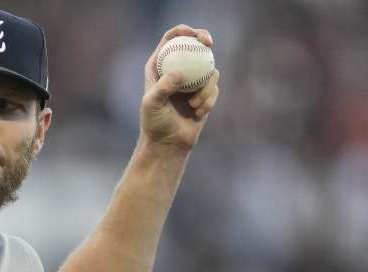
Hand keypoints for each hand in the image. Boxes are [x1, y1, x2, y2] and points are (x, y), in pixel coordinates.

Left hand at [141, 25, 220, 150]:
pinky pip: (214, 88)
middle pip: (194, 44)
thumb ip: (164, 87)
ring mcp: (192, 80)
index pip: (172, 39)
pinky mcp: (204, 92)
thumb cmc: (155, 124)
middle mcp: (176, 70)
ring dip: (205, 87)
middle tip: (209, 44)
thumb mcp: (153, 104)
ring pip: (208, 69)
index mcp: (159, 66)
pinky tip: (199, 113)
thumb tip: (180, 73)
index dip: (183, 31)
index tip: (193, 34)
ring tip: (193, 105)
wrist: (167, 143)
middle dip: (204, 39)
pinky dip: (208, 100)